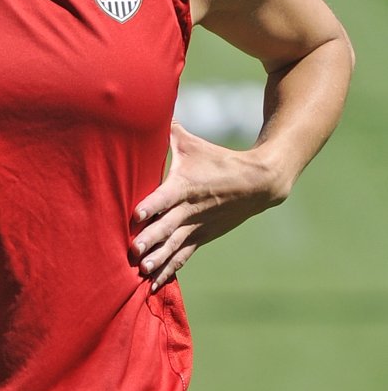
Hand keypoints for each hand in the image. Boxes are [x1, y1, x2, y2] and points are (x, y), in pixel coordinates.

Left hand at [130, 122, 282, 290]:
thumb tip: (144, 104)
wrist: (257, 184)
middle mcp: (189, 210)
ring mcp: (196, 227)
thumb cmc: (217, 160)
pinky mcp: (200, 238)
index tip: (135, 215)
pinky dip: (168, 271)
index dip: (151, 205)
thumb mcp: (192, 143)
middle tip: (134, 251)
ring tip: (141, 271)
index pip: (165, 196)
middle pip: (167, 226)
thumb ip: (167, 130)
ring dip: (158, 260)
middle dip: (151, 239)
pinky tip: (152, 285)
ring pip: (174, 246)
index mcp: (184, 185)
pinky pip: (182, 258)